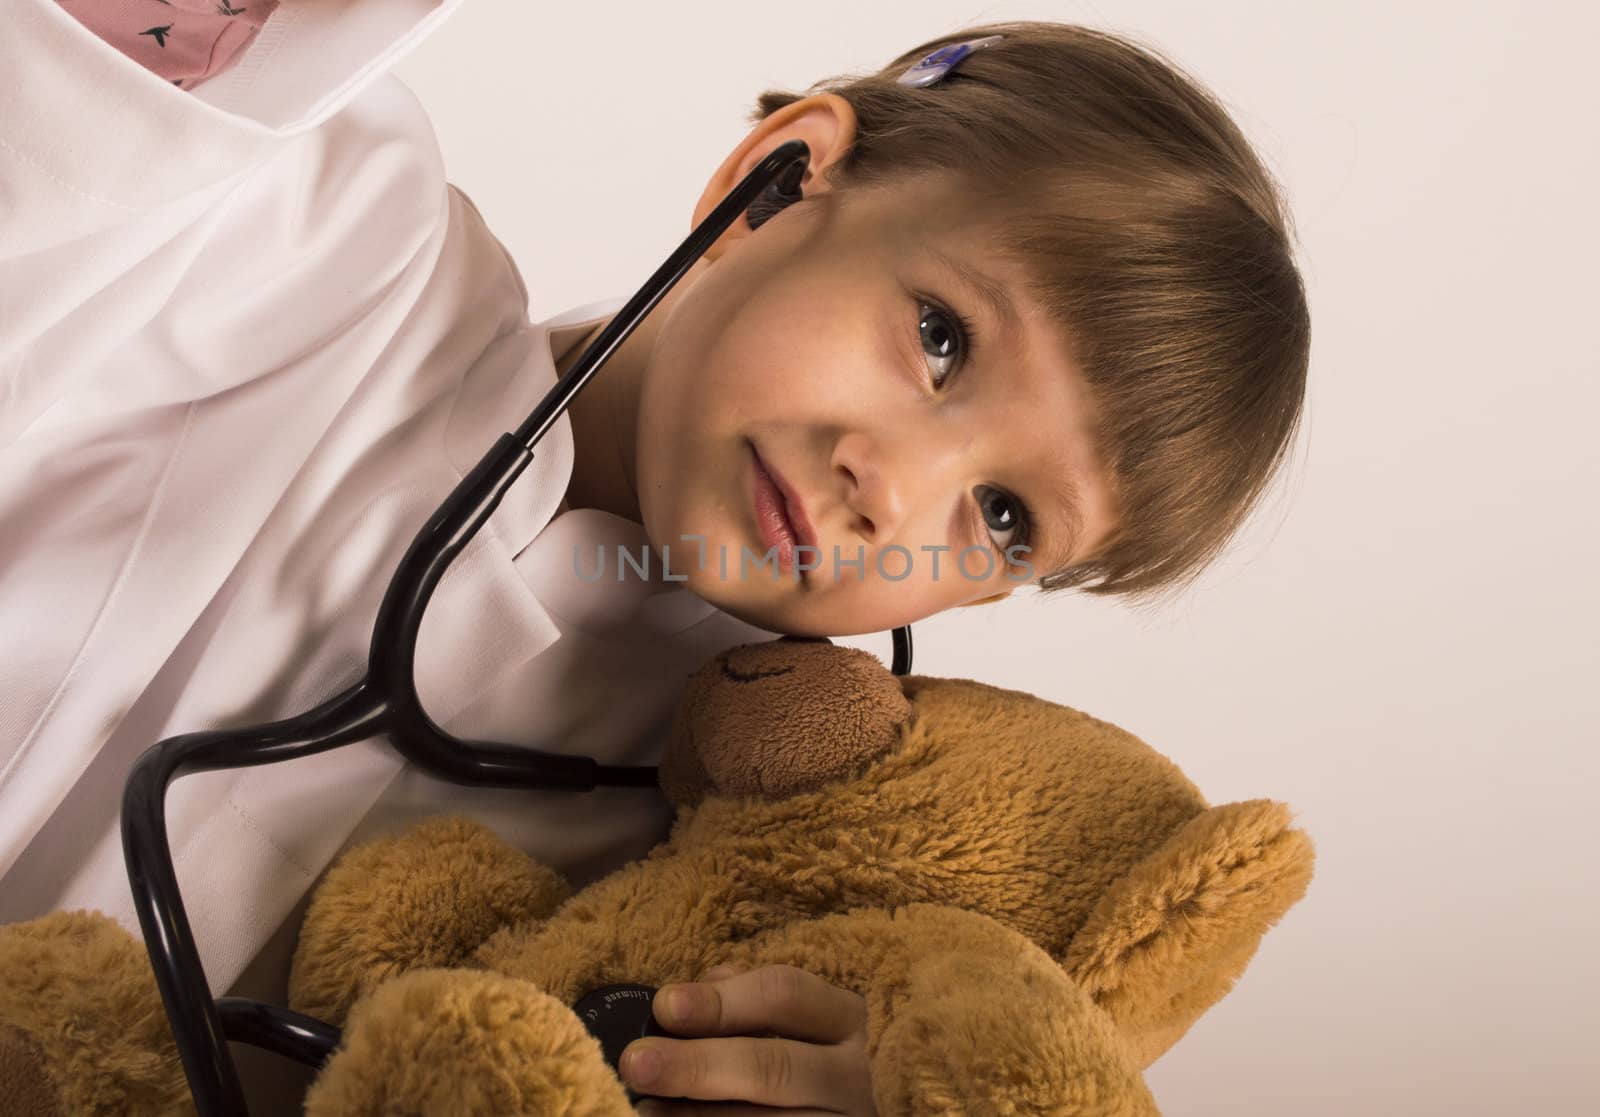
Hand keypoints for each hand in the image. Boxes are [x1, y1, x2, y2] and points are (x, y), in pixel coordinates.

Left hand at [621, 963, 878, 1115]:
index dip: (720, 1001)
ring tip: (644, 1108)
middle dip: (696, 1065)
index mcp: (844, 1020)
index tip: (664, 1005)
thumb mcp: (793, 1022)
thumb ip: (745, 1002)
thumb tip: (688, 993)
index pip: (785, 995)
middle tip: (637, 1063)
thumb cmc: (808, 1060)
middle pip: (771, 1067)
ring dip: (696, 1116)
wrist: (833, 1109)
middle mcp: (852, 1075)